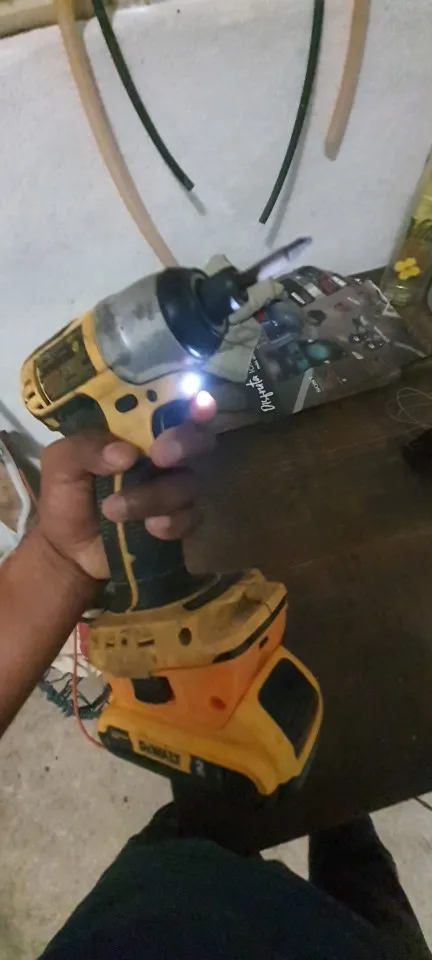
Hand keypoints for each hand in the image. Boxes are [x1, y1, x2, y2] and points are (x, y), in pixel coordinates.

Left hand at [37, 396, 215, 580]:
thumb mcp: (61, 463)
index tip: (197, 402)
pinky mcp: (181, 521)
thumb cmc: (67, 496)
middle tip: (159, 456)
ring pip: (187, 482)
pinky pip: (191, 517)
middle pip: (198, 438)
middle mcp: (165, 454)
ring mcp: (176, 488)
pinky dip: (171, 522)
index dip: (192, 400)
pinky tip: (150, 528)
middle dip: (185, 442)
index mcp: (138, 431)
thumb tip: (125, 453)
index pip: (172, 405)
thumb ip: (85, 447)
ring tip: (113, 509)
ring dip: (153, 495)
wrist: (69, 551)